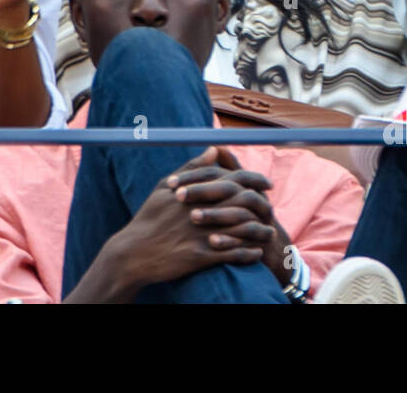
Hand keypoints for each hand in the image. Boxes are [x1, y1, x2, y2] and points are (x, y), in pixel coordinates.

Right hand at [108, 148, 275, 290]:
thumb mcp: (165, 187)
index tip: (267, 183)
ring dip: (260, 232)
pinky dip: (249, 254)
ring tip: (269, 233)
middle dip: (263, 205)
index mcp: (196, 191)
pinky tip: (256, 253)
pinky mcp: (200, 256)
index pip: (235, 179)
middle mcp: (202, 210)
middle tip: (272, 209)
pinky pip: (233, 255)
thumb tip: (214, 149)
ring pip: (242, 230)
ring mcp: (202, 233)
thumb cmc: (149, 217)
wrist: (134, 252)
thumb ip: (192, 168)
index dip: (255, 180)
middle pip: (244, 202)